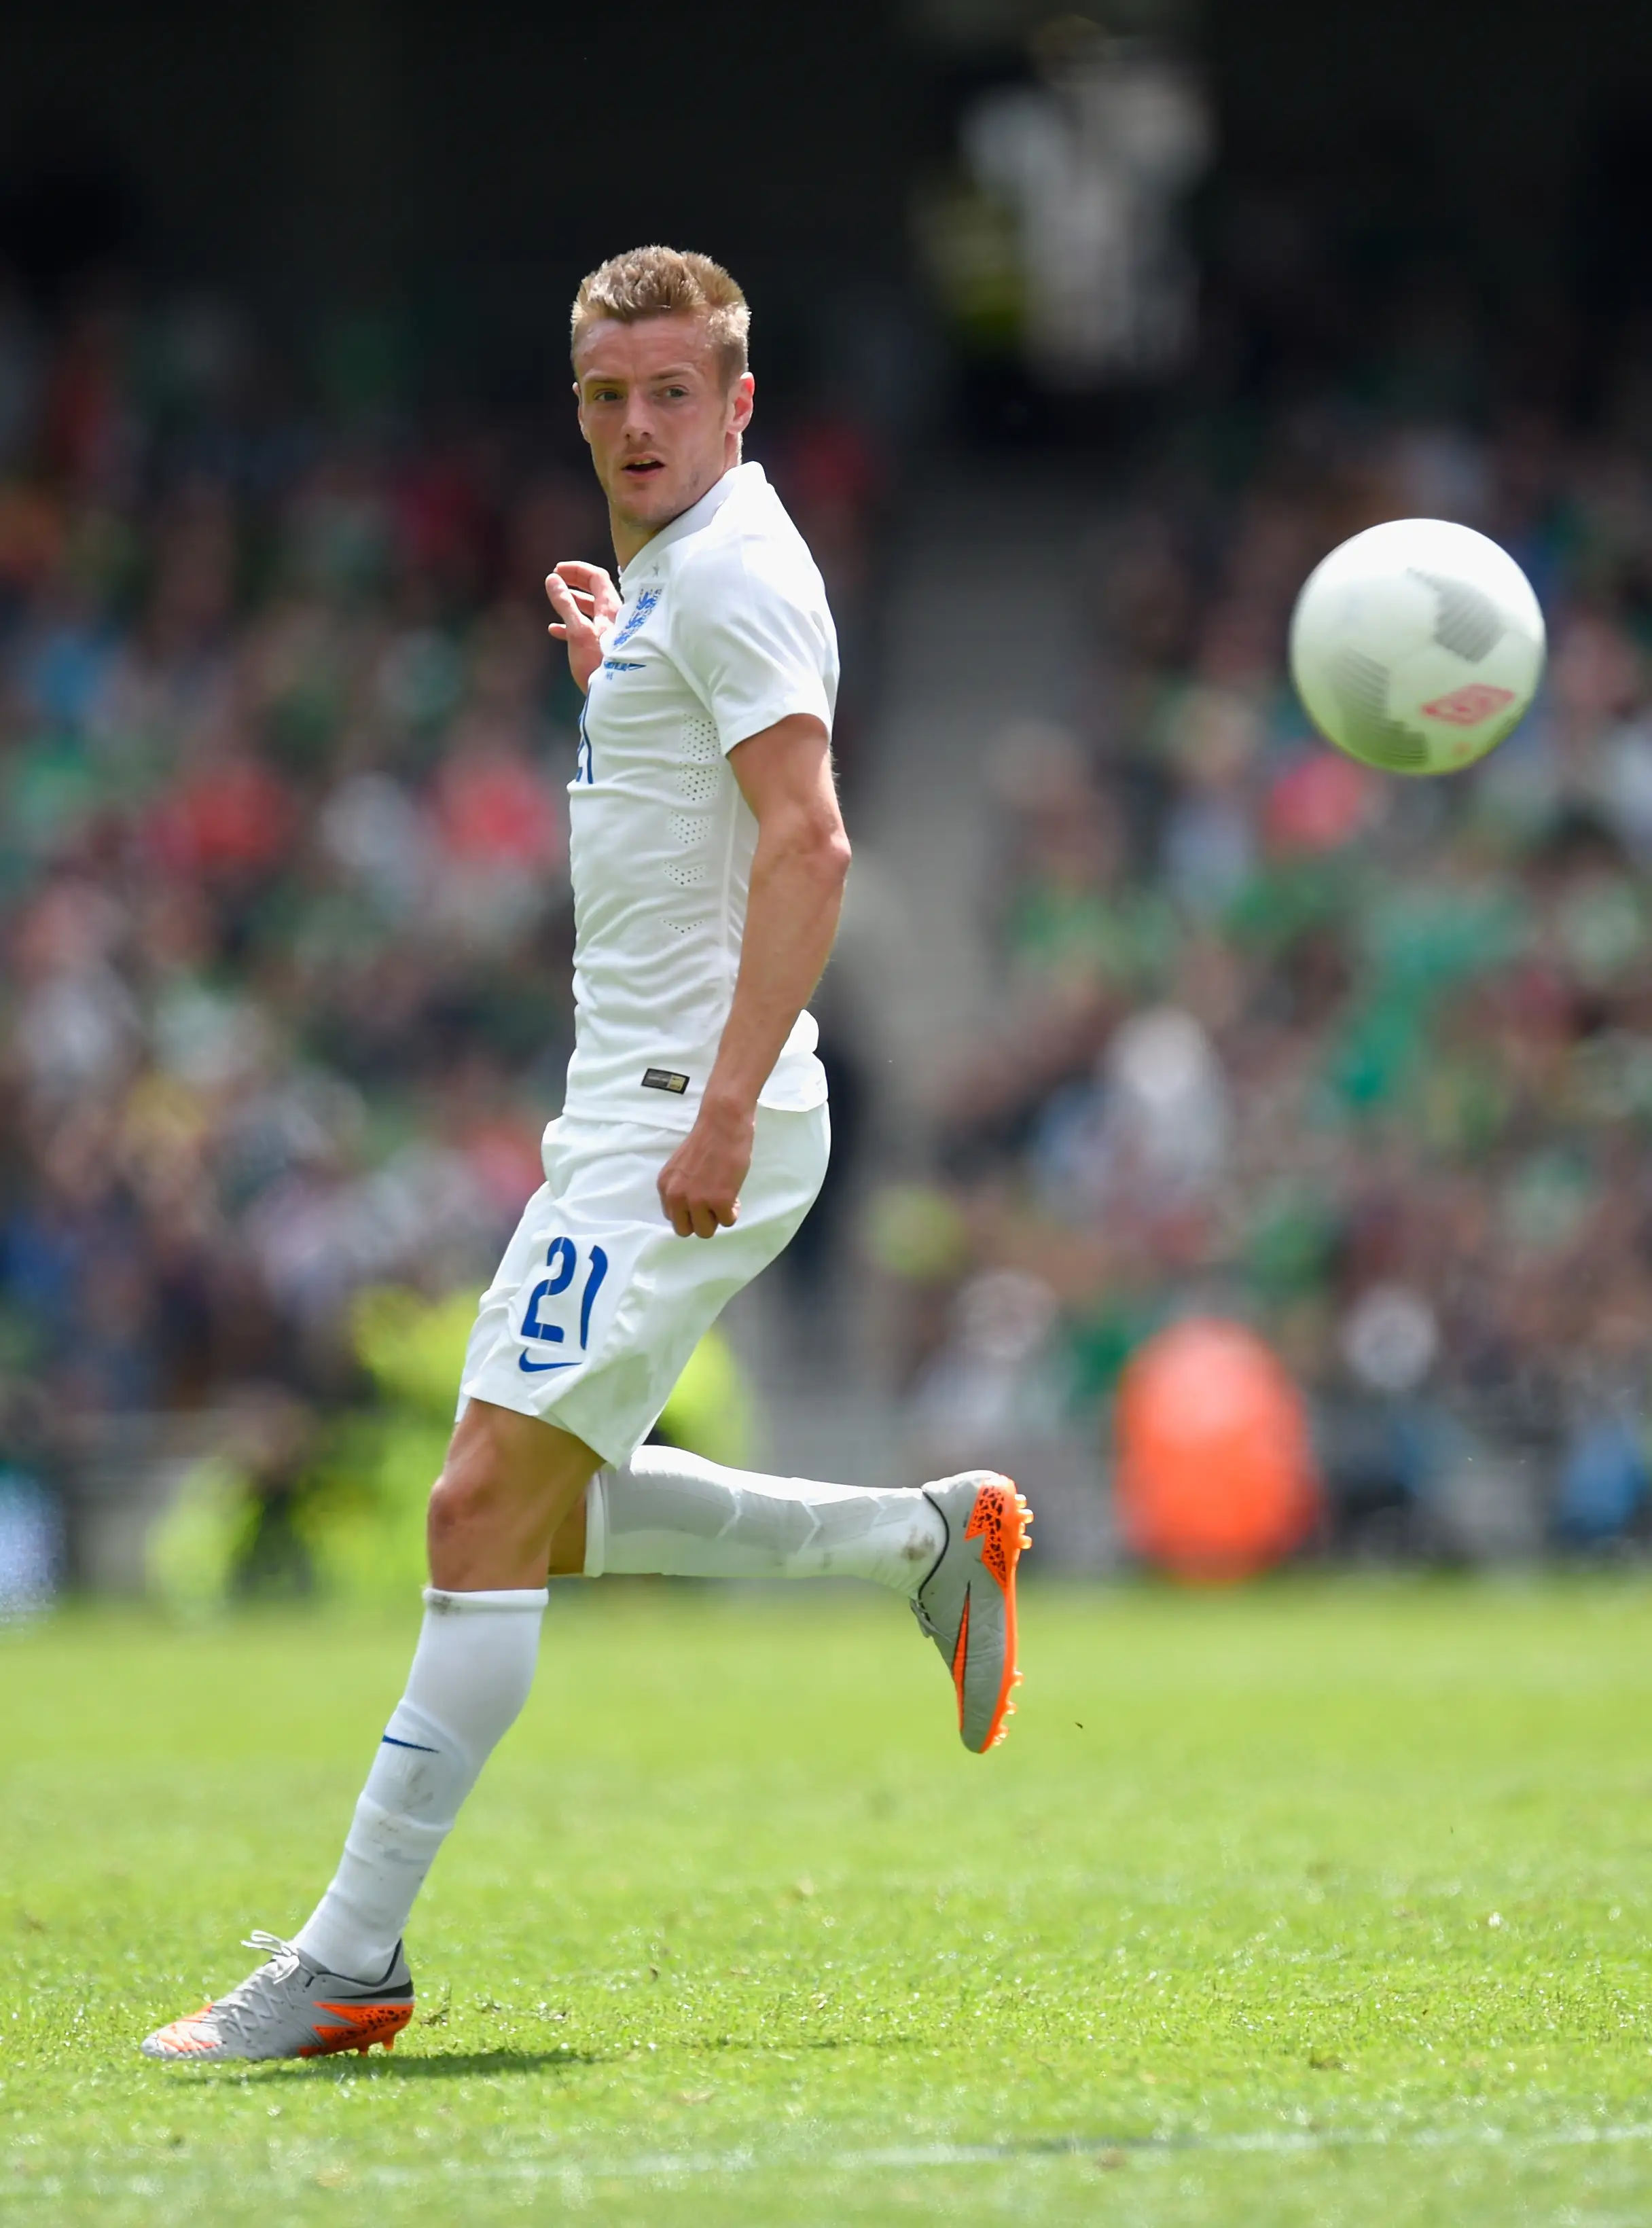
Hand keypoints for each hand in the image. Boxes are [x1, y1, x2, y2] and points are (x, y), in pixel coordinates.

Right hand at [545, 561, 620, 692]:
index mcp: (612, 608)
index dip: (577, 569)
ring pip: (590, 611)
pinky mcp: (605, 648)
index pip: (597, 577)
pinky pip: (588, 630)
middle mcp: (615, 617)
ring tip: (555, 601)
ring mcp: (611, 633)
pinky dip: (571, 625)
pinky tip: (555, 631)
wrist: (617, 697)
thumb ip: (565, 604)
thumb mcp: (578, 630)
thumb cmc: (599, 663)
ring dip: (572, 604)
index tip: (557, 570)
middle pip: (594, 591)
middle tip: (555, 579)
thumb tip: (552, 579)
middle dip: (573, 583)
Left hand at [657, 1098, 755, 1238]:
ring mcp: (697, 1200)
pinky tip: (734, 1194)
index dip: (690, 1211)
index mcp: (665, 1187)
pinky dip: (733, 1212)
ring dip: (717, 1218)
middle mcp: (676, 1196)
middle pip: (685, 1230)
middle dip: (701, 1220)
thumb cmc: (707, 1140)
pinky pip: (727, 1222)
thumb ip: (681, 1188)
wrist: (723, 1122)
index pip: (674, 1217)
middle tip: (713, 1203)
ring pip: (705, 1231)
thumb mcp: (681, 1168)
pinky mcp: (719, 1201)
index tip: (702, 1198)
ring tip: (725, 1198)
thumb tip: (691, 1209)